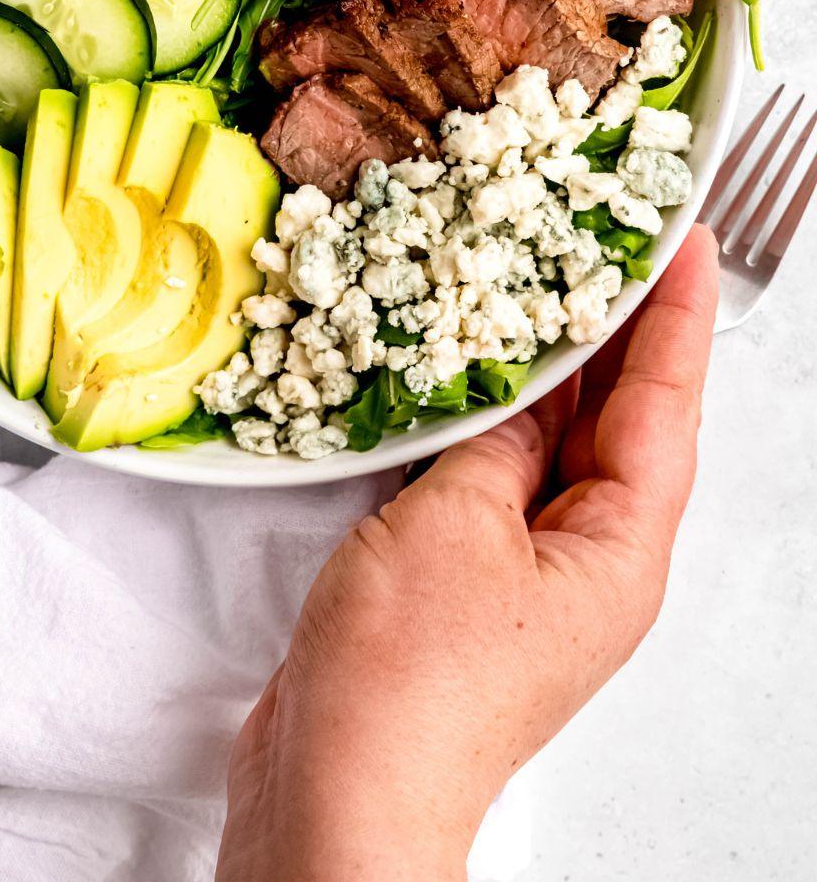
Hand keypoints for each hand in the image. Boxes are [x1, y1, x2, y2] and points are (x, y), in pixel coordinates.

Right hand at [218, 227, 718, 881]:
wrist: (341, 790)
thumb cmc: (410, 680)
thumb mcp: (455, 523)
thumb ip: (494, 442)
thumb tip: (514, 395)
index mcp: (618, 552)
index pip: (665, 406)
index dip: (677, 314)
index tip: (685, 240)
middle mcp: (588, 564)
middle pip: (621, 421)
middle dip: (618, 328)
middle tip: (609, 236)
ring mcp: (526, 575)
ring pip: (553, 446)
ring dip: (548, 369)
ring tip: (543, 278)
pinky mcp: (466, 584)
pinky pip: (495, 479)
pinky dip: (488, 421)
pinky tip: (464, 375)